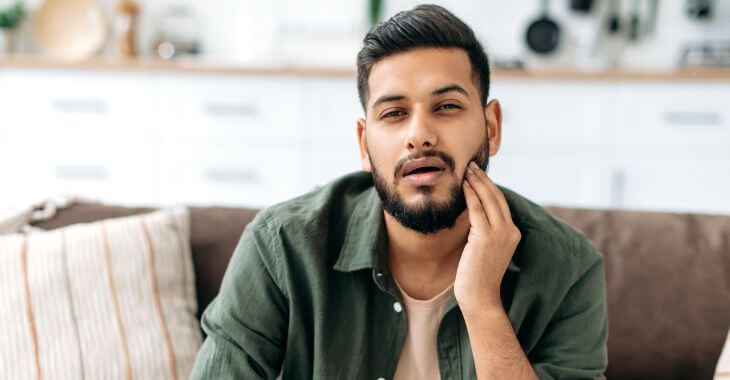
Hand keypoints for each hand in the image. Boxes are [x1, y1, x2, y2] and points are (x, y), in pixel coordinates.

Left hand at [454, 161, 521, 312]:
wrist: (480, 297)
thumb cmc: (478, 276)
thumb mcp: (485, 248)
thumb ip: (483, 231)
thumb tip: (471, 212)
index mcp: (513, 233)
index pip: (502, 203)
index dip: (490, 186)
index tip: (479, 174)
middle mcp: (510, 231)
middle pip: (497, 197)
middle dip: (484, 179)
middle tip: (472, 165)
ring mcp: (500, 234)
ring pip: (488, 199)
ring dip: (477, 182)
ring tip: (467, 170)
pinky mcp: (486, 238)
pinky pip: (477, 209)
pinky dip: (470, 195)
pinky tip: (463, 186)